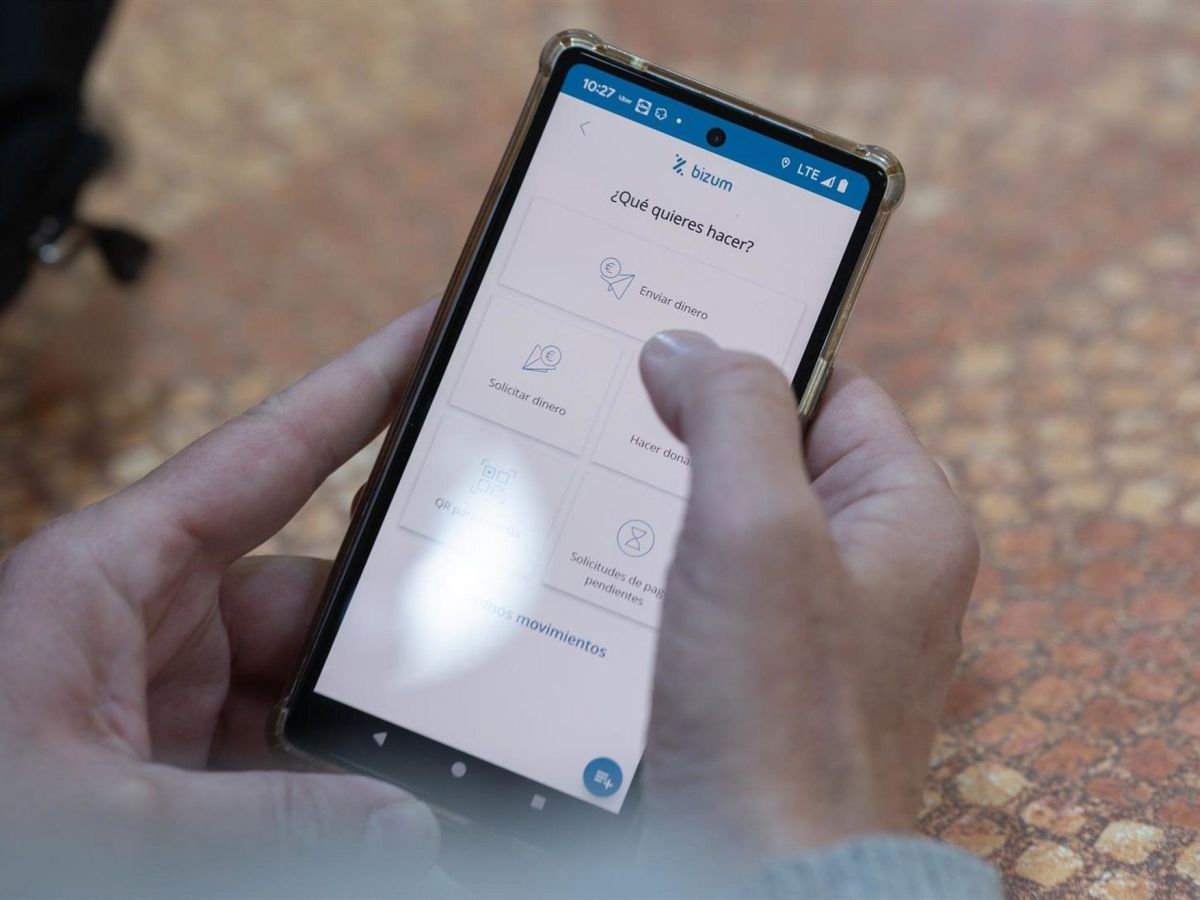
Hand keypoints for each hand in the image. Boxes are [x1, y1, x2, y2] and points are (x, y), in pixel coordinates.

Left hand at [0, 303, 438, 897]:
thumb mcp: (102, 816)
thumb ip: (265, 819)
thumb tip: (408, 824)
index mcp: (109, 576)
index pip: (264, 454)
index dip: (358, 387)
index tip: (431, 335)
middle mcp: (147, 621)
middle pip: (310, 593)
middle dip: (394, 628)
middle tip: (495, 630)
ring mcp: (165, 694)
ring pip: (305, 684)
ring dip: (366, 726)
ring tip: (440, 763)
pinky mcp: (172, 761)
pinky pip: (281, 752)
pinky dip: (335, 778)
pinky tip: (386, 808)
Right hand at [636, 332, 977, 880]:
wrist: (758, 876)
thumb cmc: (775, 716)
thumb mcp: (755, 529)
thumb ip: (731, 413)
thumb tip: (685, 346)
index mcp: (909, 517)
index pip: (835, 389)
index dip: (752, 363)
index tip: (665, 354)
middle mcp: (880, 568)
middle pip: (783, 455)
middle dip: (701, 439)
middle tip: (618, 424)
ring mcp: (828, 625)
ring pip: (745, 521)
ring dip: (680, 506)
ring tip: (611, 498)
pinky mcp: (775, 674)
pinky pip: (724, 586)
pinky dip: (675, 568)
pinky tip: (625, 574)